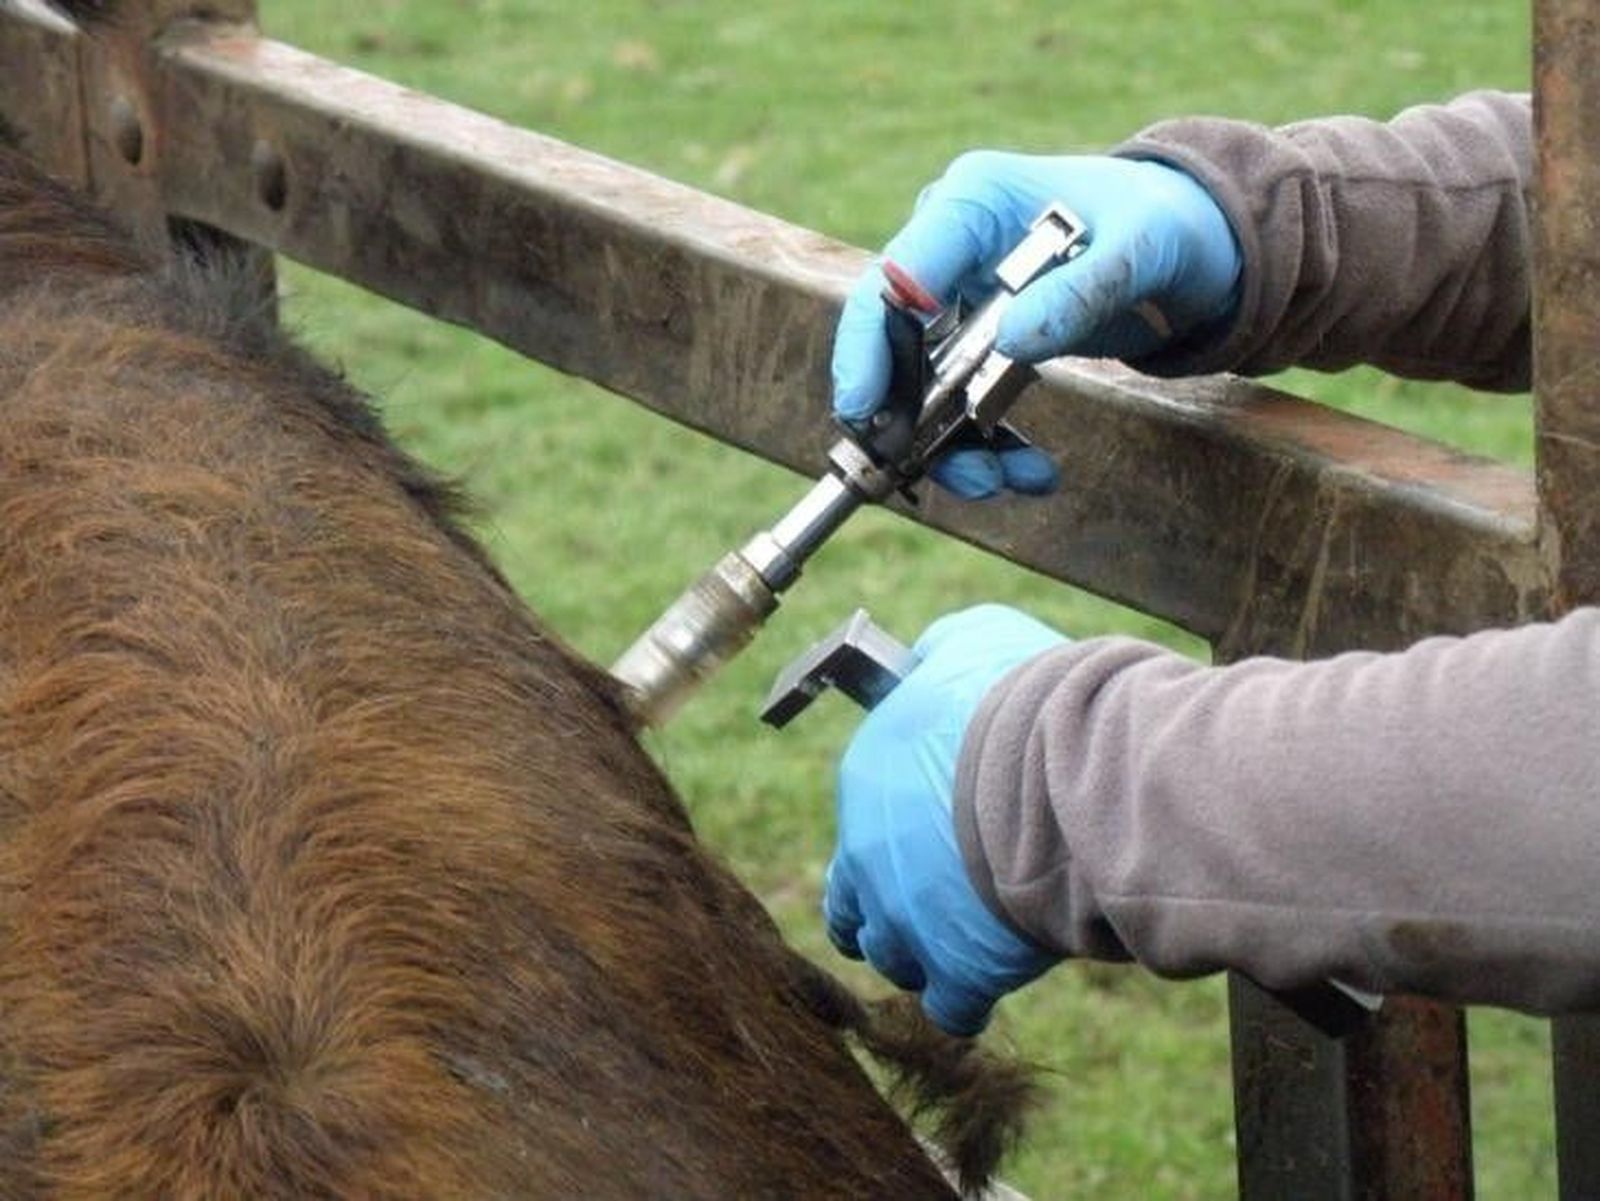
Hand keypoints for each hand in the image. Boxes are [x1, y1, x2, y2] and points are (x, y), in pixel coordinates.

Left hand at [824, 604, 1068, 1035]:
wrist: (1074, 766)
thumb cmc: (1025, 696)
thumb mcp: (969, 642)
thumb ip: (937, 656)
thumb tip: (927, 659)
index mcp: (866, 780)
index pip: (860, 818)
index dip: (899, 827)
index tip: (934, 828)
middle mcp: (867, 857)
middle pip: (851, 905)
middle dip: (884, 906)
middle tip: (930, 900)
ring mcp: (909, 921)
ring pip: (891, 958)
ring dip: (922, 951)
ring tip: (964, 937)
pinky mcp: (960, 970)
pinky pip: (950, 1009)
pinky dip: (967, 999)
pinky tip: (991, 977)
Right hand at [833, 152, 1240, 497]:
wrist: (1185, 240)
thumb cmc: (1163, 222)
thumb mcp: (1139, 250)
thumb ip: (1077, 292)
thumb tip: (1009, 340)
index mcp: (971, 201)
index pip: (895, 276)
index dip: (868, 344)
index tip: (866, 408)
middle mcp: (950, 247)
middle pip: (893, 340)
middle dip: (912, 415)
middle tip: (951, 471)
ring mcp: (960, 295)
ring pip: (923, 385)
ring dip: (956, 445)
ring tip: (1008, 482)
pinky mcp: (979, 337)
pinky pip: (960, 400)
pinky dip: (987, 443)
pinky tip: (1031, 471)